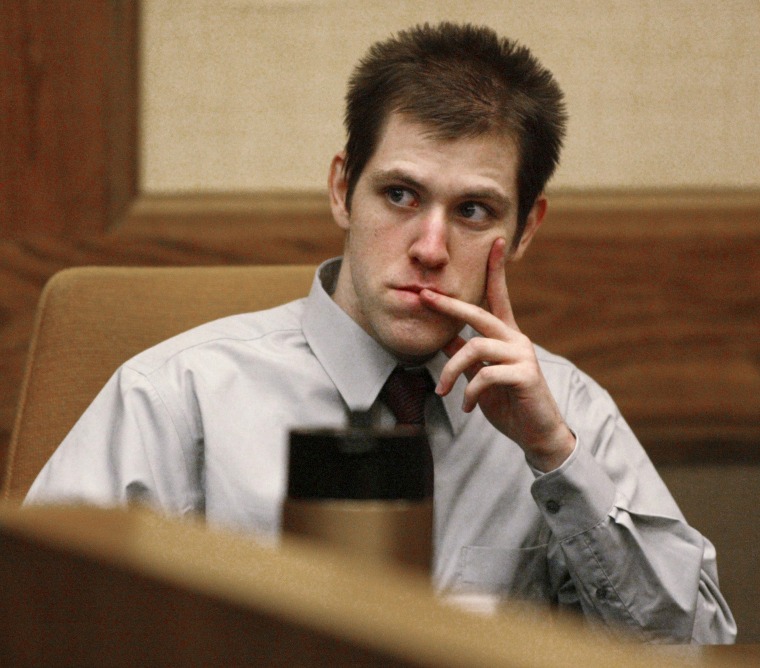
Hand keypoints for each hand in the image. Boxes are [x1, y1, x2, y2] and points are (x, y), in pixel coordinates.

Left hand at [419, 238, 574, 471]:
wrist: (536, 433)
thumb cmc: (508, 402)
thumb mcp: (481, 376)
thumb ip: (465, 355)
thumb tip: (441, 337)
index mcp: (506, 336)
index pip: (499, 296)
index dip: (496, 270)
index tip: (495, 241)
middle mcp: (516, 340)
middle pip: (479, 313)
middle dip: (449, 305)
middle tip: (424, 296)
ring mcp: (522, 356)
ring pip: (475, 347)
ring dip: (452, 371)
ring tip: (443, 391)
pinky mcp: (526, 375)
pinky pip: (486, 375)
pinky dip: (470, 392)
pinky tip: (468, 406)